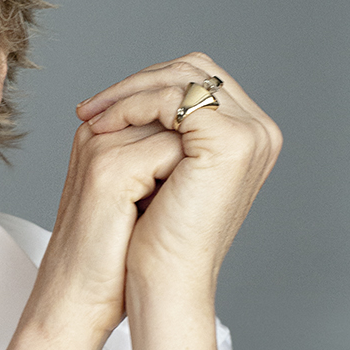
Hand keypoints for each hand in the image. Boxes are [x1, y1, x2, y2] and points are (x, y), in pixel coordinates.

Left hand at [77, 53, 281, 298]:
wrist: (162, 279)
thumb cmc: (156, 235)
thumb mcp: (163, 169)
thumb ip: (165, 128)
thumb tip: (134, 87)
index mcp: (248, 135)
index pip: (196, 81)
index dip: (145, 86)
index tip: (99, 107)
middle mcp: (260, 130)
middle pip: (191, 70)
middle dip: (134, 84)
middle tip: (90, 108)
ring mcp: (251, 133)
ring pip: (181, 79)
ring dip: (127, 93)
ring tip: (90, 119)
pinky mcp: (232, 140)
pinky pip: (174, 98)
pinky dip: (132, 105)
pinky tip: (103, 127)